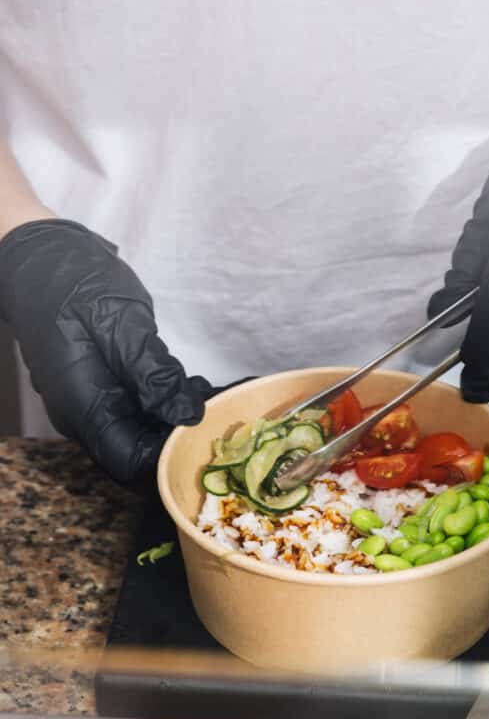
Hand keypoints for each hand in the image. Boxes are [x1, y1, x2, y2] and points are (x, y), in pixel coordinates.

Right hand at [0, 220, 211, 482]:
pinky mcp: (101, 391)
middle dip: (181, 439)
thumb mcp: (117, 319)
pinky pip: (136, 413)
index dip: (171, 457)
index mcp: (83, 406)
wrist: (36, 256)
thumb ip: (152, 370)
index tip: (208, 430)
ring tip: (213, 393)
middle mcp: (84, 417)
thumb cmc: (71, 281)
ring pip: (141, 434)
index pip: (131, 462)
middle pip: (138, 454)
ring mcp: (91, 405)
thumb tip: (188, 415)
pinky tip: (191, 385)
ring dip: (177, 421)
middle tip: (221, 409)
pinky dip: (166, 404)